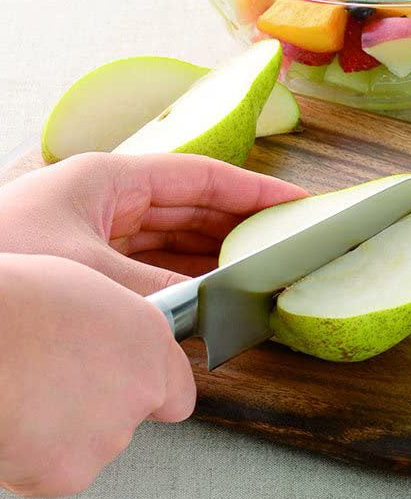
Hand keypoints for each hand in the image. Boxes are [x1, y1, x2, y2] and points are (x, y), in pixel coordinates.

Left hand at [0, 152, 307, 293]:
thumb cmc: (6, 267)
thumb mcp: (93, 275)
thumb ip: (159, 295)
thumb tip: (206, 320)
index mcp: (107, 180)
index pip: (199, 178)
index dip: (252, 191)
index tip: (293, 203)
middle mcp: (106, 201)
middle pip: (191, 207)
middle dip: (238, 226)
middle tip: (282, 244)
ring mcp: (98, 233)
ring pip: (173, 239)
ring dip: (213, 256)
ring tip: (254, 273)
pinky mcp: (89, 265)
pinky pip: (151, 267)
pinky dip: (181, 281)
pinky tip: (209, 297)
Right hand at [0, 254, 196, 497]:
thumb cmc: (16, 302)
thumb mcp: (85, 286)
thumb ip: (116, 327)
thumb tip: (111, 340)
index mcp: (149, 341)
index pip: (178, 389)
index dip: (151, 392)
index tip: (128, 390)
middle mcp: (141, 390)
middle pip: (129, 418)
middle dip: (98, 410)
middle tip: (54, 386)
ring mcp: (109, 435)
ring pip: (90, 446)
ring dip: (63, 433)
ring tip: (26, 396)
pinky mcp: (69, 472)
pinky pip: (50, 472)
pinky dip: (30, 459)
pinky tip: (12, 423)